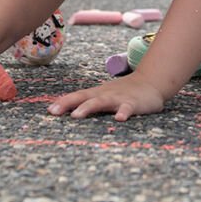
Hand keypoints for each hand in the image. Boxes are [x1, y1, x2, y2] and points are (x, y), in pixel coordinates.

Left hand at [47, 74, 167, 120]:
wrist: (151, 82)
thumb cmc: (123, 92)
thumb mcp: (104, 96)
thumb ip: (89, 103)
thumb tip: (68, 112)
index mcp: (97, 93)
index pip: (76, 96)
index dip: (62, 102)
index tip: (49, 111)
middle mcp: (104, 94)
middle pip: (84, 98)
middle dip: (68, 104)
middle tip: (54, 112)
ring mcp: (118, 98)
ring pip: (101, 102)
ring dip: (88, 107)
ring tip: (77, 115)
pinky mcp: (133, 103)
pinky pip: (127, 108)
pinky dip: (123, 112)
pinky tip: (119, 119)